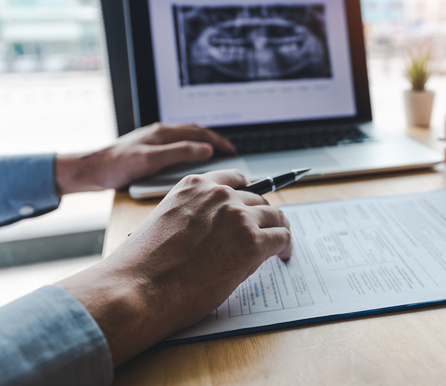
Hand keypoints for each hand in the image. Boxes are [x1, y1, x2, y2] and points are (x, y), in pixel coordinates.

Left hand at [54, 123, 235, 193]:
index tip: (232, 150)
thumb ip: (180, 152)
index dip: (218, 141)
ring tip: (214, 154)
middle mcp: (160, 132)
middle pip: (194, 132)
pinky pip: (176, 146)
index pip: (199, 132)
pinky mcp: (148, 149)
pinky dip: (189, 150)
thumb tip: (205, 149)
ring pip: (185, 138)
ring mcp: (154, 140)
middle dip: (214, 140)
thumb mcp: (151, 160)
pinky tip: (189, 160)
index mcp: (163, 132)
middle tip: (229, 151)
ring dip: (202, 144)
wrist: (91, 170)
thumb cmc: (117, 165)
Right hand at [56, 169, 291, 365]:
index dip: (247, 195)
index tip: (252, 205)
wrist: (137, 288)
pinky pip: (282, 237)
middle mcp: (219, 195)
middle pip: (258, 199)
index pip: (234, 179)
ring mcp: (238, 216)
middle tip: (264, 233)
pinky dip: (285, 247)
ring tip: (278, 246)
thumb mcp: (165, 222)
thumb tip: (214, 230)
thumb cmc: (142, 265)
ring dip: (277, 230)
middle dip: (261, 217)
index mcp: (194, 186)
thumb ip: (194, 215)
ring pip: (275, 216)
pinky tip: (282, 256)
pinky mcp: (252, 242)